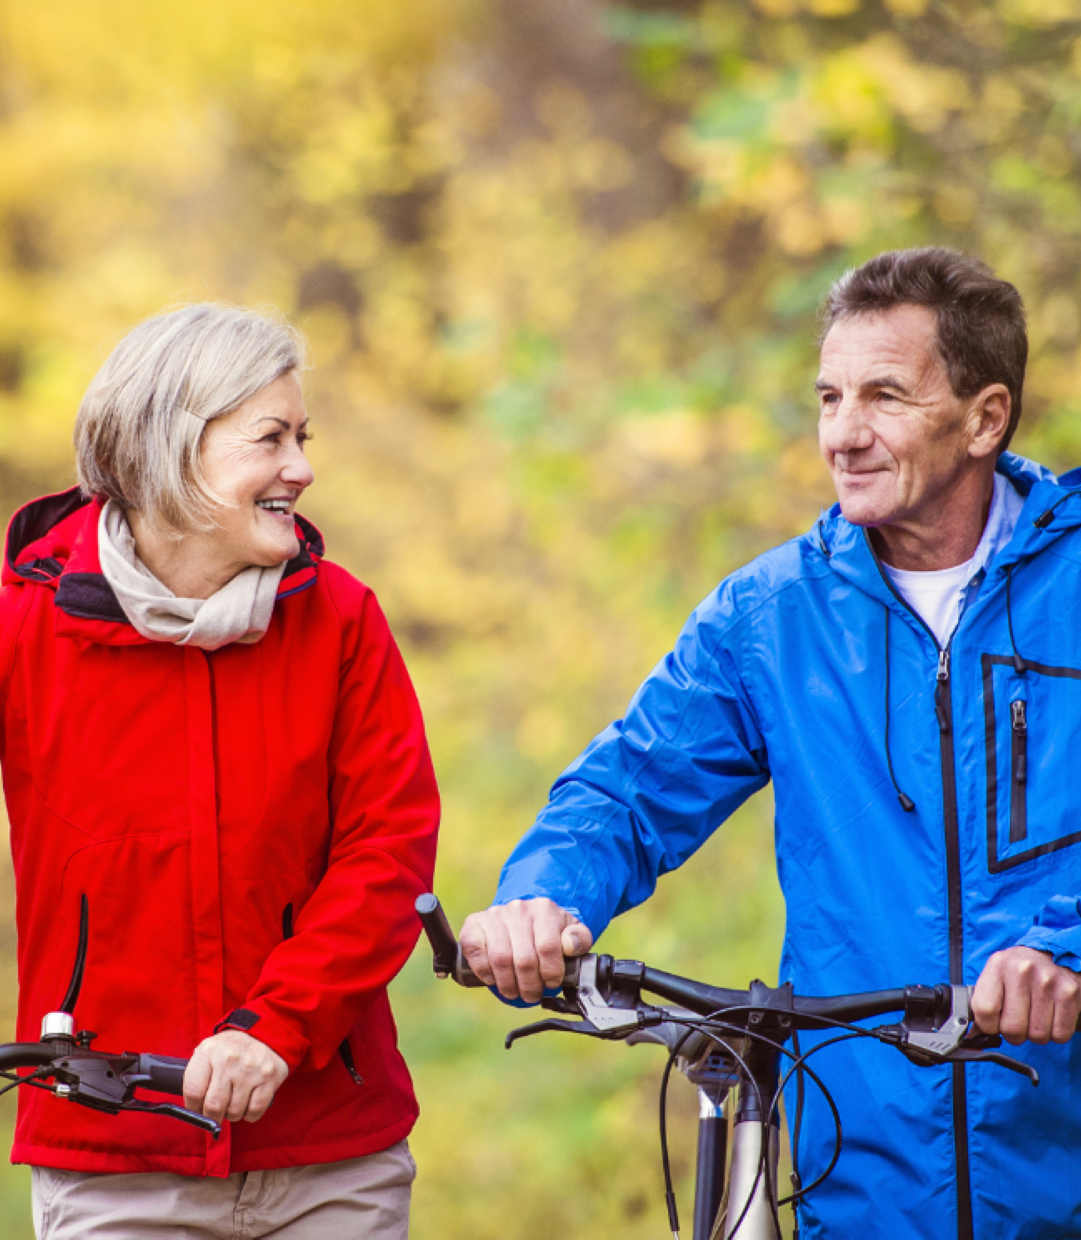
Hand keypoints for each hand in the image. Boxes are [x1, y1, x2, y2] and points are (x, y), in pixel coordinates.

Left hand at [183, 1030, 288, 1122]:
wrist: (263, 1033)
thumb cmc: (230, 1049)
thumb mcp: (208, 1052)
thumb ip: (197, 1078)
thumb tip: (193, 1112)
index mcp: (209, 1051)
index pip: (193, 1091)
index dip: (193, 1107)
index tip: (197, 1109)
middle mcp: (229, 1059)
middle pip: (213, 1106)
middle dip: (213, 1116)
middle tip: (216, 1113)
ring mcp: (250, 1069)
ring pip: (234, 1111)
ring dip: (232, 1113)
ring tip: (234, 1101)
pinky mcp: (269, 1078)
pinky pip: (254, 1111)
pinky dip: (250, 1113)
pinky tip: (248, 1102)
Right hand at [460, 898, 592, 1002]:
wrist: (524, 918)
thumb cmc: (549, 931)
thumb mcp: (571, 932)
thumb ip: (579, 939)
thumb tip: (569, 946)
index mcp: (544, 909)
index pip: (548, 947)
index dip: (551, 973)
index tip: (552, 984)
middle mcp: (518, 909)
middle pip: (524, 958)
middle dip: (530, 985)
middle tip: (532, 995)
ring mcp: (494, 915)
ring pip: (500, 958)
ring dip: (508, 984)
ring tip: (515, 992)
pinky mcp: (474, 924)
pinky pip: (474, 950)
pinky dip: (483, 970)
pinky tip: (492, 979)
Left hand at [971, 946, 1080, 1044]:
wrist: (1054, 953)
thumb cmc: (1021, 970)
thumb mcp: (997, 975)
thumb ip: (984, 1003)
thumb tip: (974, 1037)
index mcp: (998, 965)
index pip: (984, 1010)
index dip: (988, 1026)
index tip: (993, 1025)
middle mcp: (1022, 970)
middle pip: (1012, 1028)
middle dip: (1014, 1034)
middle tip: (1018, 1023)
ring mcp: (1048, 981)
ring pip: (1037, 1035)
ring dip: (1036, 1034)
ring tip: (1035, 1016)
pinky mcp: (1070, 992)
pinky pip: (1059, 1034)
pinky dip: (1055, 1033)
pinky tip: (1052, 1017)